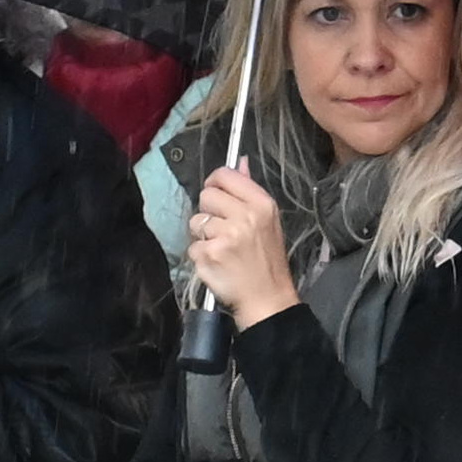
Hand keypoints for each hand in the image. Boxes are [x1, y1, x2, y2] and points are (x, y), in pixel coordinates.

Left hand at [191, 163, 299, 327]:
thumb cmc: (267, 261)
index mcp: (262, 204)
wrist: (267, 299)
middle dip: (209, 212)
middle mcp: (244, 217)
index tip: (217, 196)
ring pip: (196, 221)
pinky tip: (217, 263)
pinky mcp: (209, 255)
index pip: (225, 175)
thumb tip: (240, 162)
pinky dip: (201, 256)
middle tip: (223, 229)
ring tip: (222, 248)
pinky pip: (193, 246)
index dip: (215, 184)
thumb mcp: (269, 221)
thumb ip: (250, 190)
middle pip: (206, 196)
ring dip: (204, 236)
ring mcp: (225, 236)